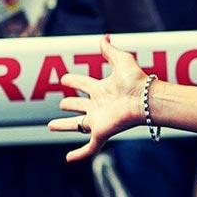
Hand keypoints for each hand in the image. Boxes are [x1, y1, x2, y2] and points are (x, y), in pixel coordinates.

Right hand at [49, 37, 150, 161]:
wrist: (146, 99)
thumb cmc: (136, 81)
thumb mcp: (121, 61)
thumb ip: (110, 50)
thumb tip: (104, 36)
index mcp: (102, 89)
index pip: (84, 84)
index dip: (74, 81)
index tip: (65, 78)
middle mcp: (98, 105)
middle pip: (80, 107)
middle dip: (69, 105)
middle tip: (61, 104)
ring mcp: (99, 120)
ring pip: (78, 126)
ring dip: (64, 126)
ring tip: (51, 126)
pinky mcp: (101, 132)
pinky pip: (89, 147)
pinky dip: (79, 154)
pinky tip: (69, 160)